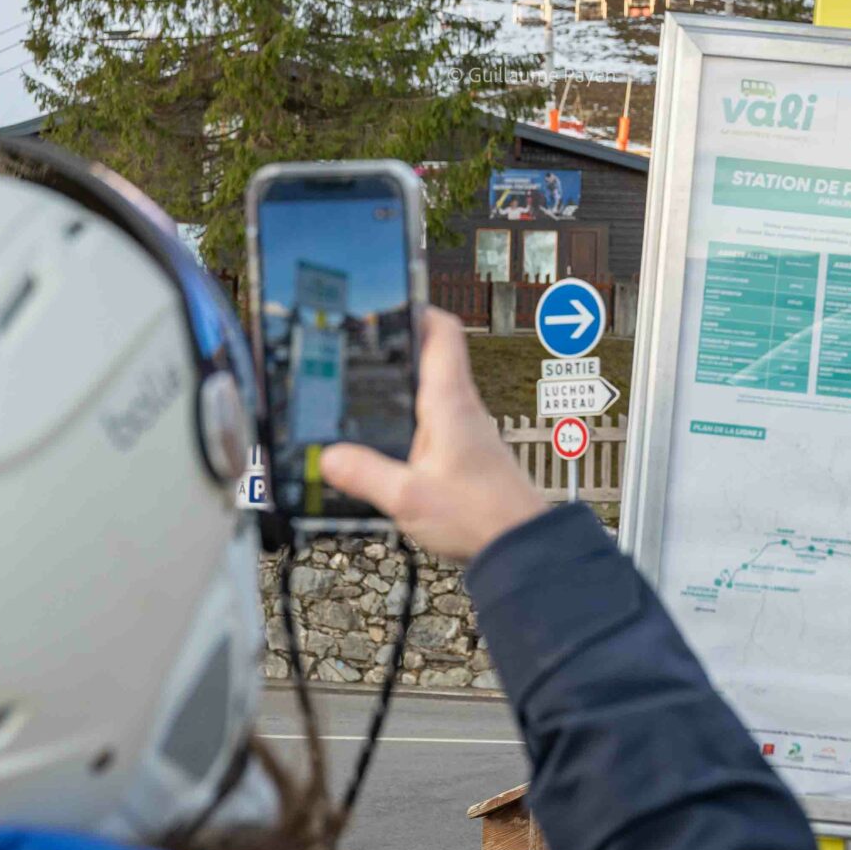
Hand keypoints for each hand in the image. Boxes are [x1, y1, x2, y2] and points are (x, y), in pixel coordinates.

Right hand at [322, 308, 546, 561]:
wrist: (521, 546)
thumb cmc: (481, 516)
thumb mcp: (409, 498)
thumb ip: (366, 475)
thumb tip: (329, 457)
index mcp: (450, 402)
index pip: (441, 332)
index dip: (416, 309)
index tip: (389, 303)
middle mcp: (462, 408)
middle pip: (432, 357)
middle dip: (398, 348)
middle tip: (362, 346)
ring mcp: (468, 430)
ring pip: (434, 390)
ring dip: (405, 385)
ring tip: (367, 390)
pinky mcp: (468, 454)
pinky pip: (437, 421)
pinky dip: (413, 419)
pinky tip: (392, 442)